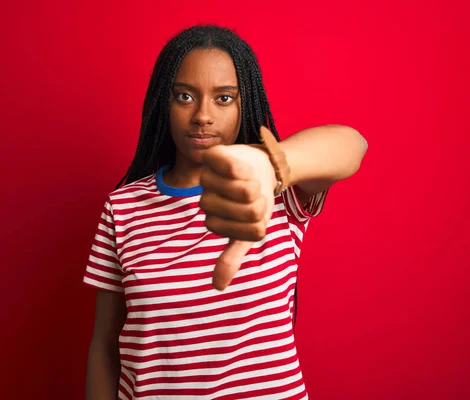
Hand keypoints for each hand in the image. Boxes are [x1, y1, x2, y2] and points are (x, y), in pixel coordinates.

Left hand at [199, 133, 277, 290]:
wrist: (262, 168)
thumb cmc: (256, 201)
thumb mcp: (250, 232)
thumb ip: (232, 257)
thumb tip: (217, 288)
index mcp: (214, 221)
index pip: (243, 232)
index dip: (258, 223)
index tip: (258, 214)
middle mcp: (207, 200)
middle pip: (245, 210)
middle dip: (259, 204)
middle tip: (256, 195)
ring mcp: (208, 178)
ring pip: (239, 189)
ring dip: (254, 186)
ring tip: (252, 180)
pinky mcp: (213, 156)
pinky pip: (226, 165)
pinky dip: (240, 168)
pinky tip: (244, 168)